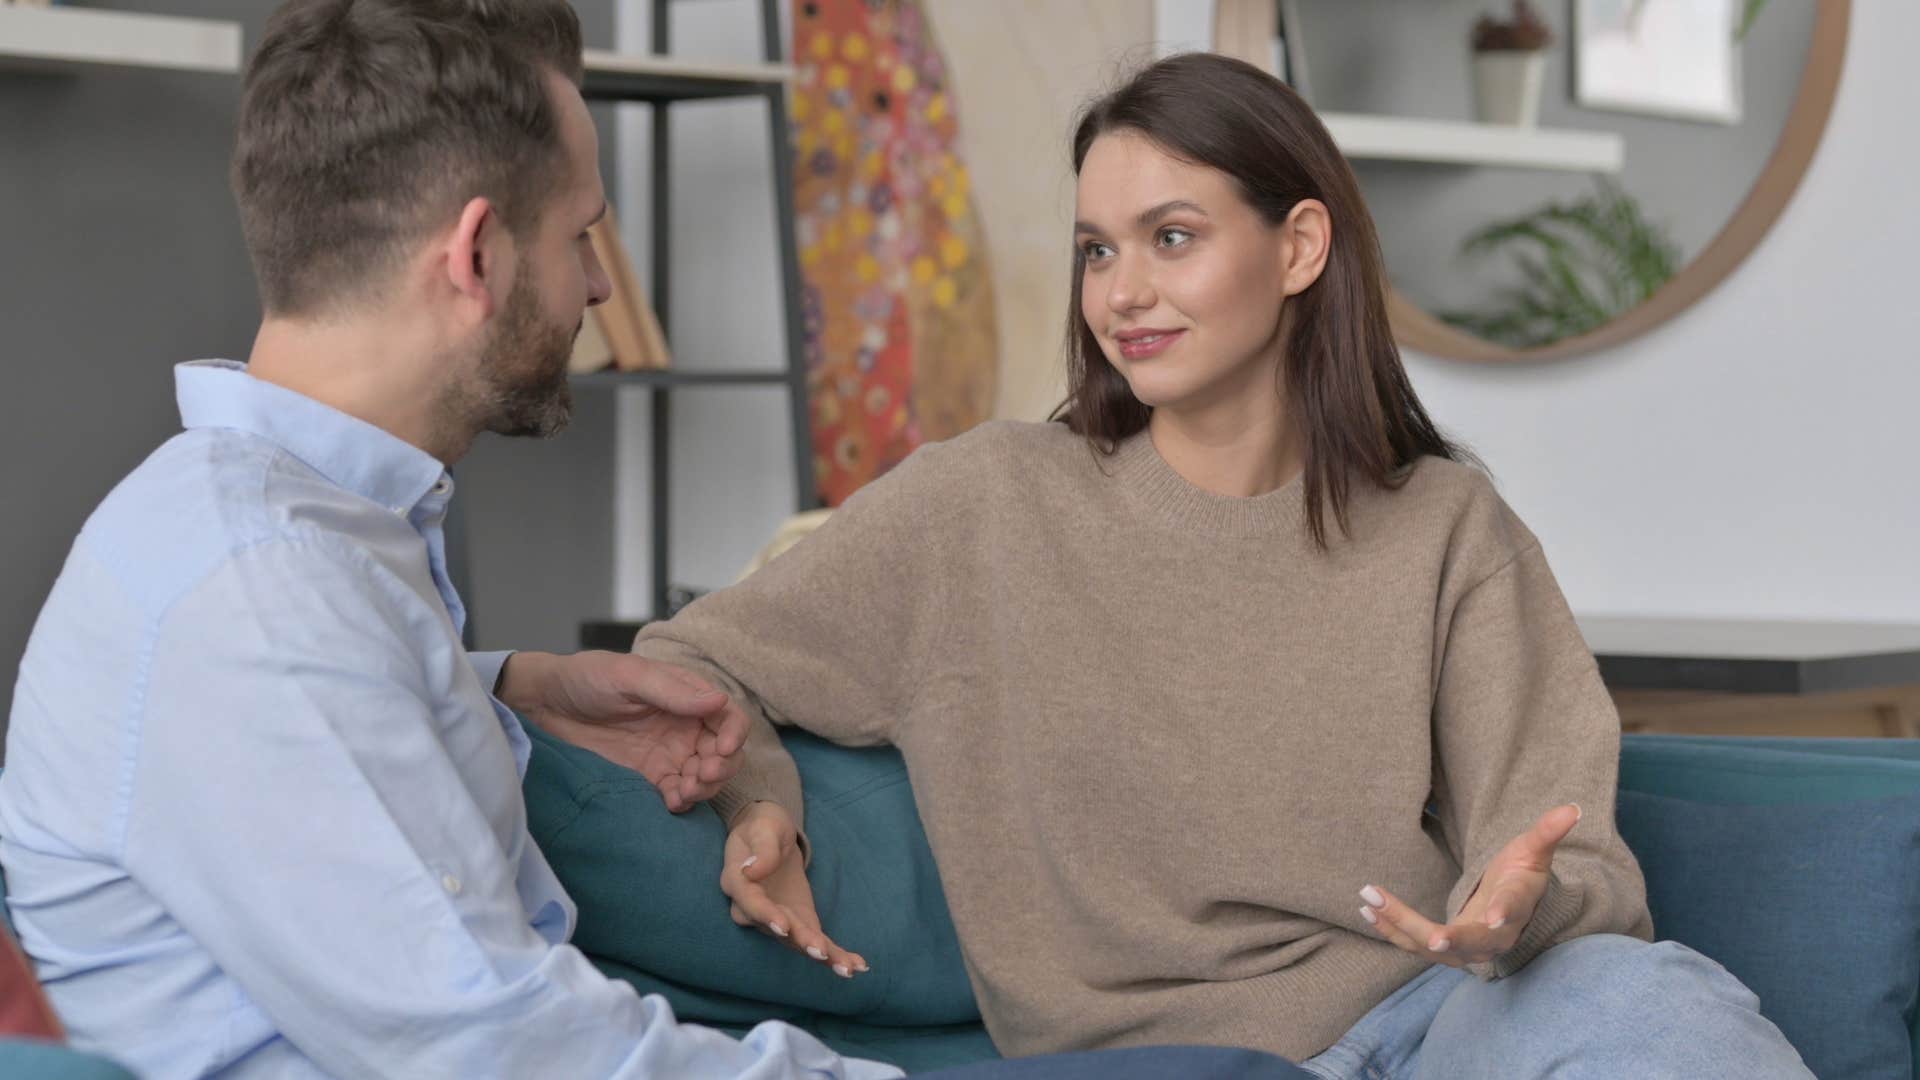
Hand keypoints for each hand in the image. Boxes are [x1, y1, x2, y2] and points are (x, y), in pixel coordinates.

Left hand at [500, 651, 748, 812]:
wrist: (545, 705)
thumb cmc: (586, 677)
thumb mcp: (629, 676)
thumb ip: (672, 691)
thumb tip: (718, 700)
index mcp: (686, 695)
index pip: (727, 715)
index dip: (734, 733)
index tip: (722, 748)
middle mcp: (684, 726)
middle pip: (724, 751)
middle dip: (722, 766)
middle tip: (704, 774)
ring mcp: (668, 753)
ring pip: (706, 776)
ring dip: (705, 786)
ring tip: (686, 791)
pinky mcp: (649, 777)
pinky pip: (677, 793)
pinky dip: (682, 801)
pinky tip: (672, 801)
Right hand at [722, 801, 868, 979]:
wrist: (768, 834)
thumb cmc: (763, 826)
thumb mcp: (764, 827)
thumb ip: (762, 849)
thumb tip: (751, 871)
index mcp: (738, 884)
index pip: (750, 904)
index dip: (765, 915)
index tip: (784, 926)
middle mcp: (754, 909)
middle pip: (776, 930)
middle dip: (800, 942)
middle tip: (820, 953)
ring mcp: (778, 917)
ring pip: (797, 941)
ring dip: (823, 956)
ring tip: (847, 969)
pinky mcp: (798, 919)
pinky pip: (814, 938)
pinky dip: (835, 953)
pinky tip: (857, 965)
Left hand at [1357, 803, 1579, 968]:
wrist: (1512, 909)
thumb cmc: (1522, 876)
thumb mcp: (1534, 851)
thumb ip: (1548, 832)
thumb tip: (1573, 808)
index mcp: (1517, 907)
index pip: (1512, 911)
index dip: (1504, 913)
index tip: (1493, 916)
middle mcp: (1492, 936)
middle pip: (1465, 940)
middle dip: (1432, 931)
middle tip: (1403, 918)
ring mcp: (1467, 948)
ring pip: (1431, 946)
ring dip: (1398, 926)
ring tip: (1368, 901)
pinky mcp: (1445, 949)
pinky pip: (1414, 944)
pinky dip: (1391, 930)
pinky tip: (1366, 911)